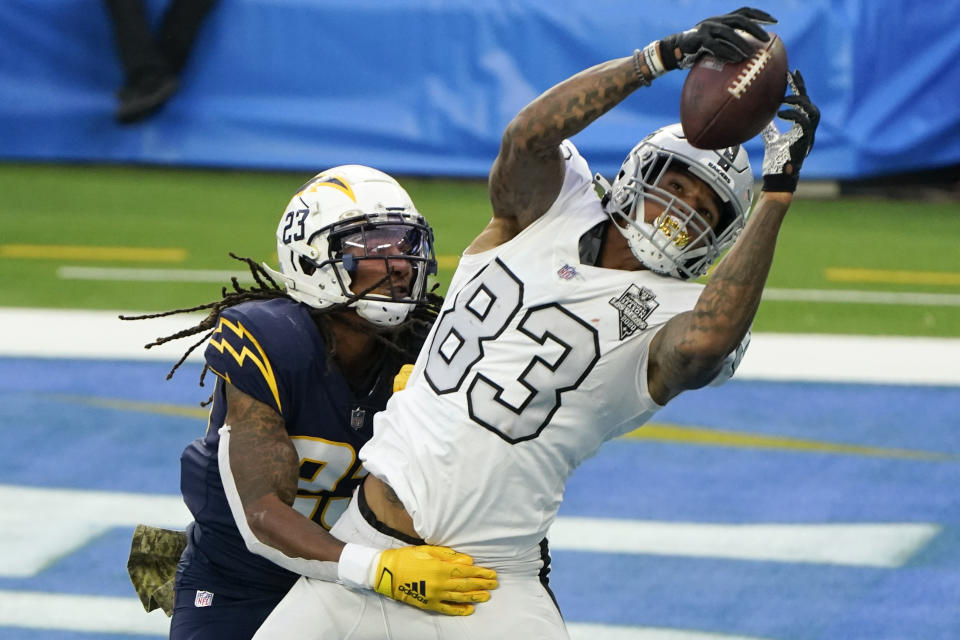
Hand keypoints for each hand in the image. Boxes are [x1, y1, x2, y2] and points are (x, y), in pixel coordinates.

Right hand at [339, 543, 497, 615]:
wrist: (388, 572)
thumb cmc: (408, 557)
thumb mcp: (429, 550)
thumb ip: (449, 556)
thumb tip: (468, 561)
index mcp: (441, 567)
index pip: (467, 572)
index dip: (481, 573)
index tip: (492, 573)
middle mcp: (440, 583)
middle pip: (466, 585)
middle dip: (482, 584)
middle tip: (494, 584)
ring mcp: (435, 595)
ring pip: (460, 597)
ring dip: (475, 596)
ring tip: (486, 596)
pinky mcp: (428, 604)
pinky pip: (447, 609)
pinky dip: (459, 610)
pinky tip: (469, 609)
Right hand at [659, 7, 776, 70]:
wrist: (675, 50)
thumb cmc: (698, 49)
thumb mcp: (716, 42)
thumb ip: (729, 43)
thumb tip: (749, 53)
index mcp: (722, 19)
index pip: (744, 12)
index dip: (760, 15)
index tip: (774, 21)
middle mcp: (716, 20)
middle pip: (740, 19)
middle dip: (755, 28)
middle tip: (766, 38)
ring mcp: (706, 28)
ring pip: (728, 32)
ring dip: (741, 43)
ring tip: (751, 54)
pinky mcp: (698, 39)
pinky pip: (714, 46)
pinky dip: (726, 52)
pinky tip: (735, 59)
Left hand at [761, 71, 820, 192]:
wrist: (778, 179)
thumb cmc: (776, 162)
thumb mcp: (771, 139)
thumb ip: (769, 127)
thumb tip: (760, 116)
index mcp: (801, 127)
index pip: (802, 103)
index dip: (799, 87)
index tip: (791, 73)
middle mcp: (807, 130)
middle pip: (810, 104)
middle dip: (801, 88)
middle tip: (790, 77)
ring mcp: (808, 136)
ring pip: (813, 112)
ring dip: (800, 102)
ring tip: (784, 98)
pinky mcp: (805, 141)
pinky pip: (805, 123)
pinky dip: (793, 115)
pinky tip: (779, 113)